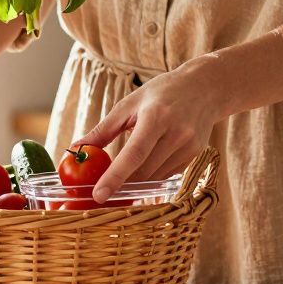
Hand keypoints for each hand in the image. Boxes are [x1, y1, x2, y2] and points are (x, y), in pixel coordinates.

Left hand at [73, 57, 229, 201]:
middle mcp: (176, 133)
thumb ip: (103, 129)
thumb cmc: (161, 92)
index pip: (133, 154)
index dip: (115, 177)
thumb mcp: (129, 103)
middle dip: (121, 185)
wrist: (206, 88)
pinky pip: (166, 174)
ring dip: (136, 181)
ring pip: (155, 177)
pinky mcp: (195, 155)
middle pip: (144, 171)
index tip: (98, 195)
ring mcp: (189, 146)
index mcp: (156, 117)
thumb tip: (76, 148)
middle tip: (100, 192)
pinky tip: (147, 163)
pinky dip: (151, 175)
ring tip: (121, 176)